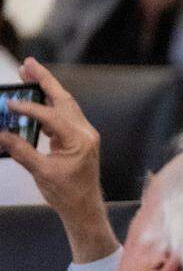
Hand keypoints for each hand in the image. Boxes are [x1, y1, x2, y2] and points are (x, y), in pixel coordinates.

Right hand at [0, 58, 115, 262]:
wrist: (84, 207)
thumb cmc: (67, 193)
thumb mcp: (41, 172)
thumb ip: (22, 151)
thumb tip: (2, 133)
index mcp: (80, 140)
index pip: (52, 116)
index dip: (30, 108)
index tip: (10, 102)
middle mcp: (85, 132)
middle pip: (64, 99)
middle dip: (45, 81)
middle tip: (28, 64)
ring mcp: (84, 134)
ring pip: (65, 104)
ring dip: (47, 89)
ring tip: (29, 73)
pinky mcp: (79, 138)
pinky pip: (64, 115)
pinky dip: (50, 104)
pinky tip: (36, 98)